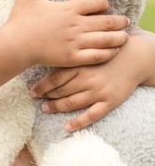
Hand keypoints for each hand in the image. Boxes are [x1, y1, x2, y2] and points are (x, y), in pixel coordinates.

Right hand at [6, 0, 128, 68]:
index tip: (102, 6)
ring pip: (107, 40)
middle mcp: (75, 25)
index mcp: (68, 8)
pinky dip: (109, 53)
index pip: (98, 2)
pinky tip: (111, 51)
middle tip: (125, 21)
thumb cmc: (20, 19)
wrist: (14, 45)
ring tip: (123, 36)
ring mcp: (75, 43)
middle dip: (119, 21)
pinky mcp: (73, 58)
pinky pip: (98, 56)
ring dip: (118, 38)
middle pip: (108, 21)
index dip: (103, 3)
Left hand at [28, 33, 147, 130]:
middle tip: (35, 99)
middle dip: (46, 96)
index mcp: (80, 64)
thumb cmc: (106, 48)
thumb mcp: (87, 44)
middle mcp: (87, 78)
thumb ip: (70, 45)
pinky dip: (78, 122)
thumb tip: (51, 39)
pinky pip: (91, 115)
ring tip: (45, 108)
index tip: (31, 90)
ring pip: (72, 103)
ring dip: (57, 107)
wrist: (133, 57)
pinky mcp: (109, 102)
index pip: (55, 77)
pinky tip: (67, 127)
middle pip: (61, 91)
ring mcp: (98, 91)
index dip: (42, 85)